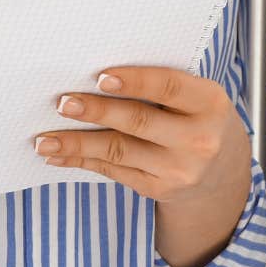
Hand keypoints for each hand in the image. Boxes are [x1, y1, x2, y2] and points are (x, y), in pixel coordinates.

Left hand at [33, 67, 250, 206]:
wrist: (221, 169)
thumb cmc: (196, 117)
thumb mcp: (195, 96)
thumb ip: (161, 86)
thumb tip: (96, 77)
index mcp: (210, 103)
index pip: (169, 87)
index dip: (134, 81)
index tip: (100, 77)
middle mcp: (199, 140)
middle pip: (138, 122)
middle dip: (97, 111)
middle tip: (63, 103)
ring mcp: (179, 170)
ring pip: (119, 151)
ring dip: (77, 144)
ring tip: (44, 140)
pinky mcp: (159, 189)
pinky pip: (114, 172)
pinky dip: (82, 161)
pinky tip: (58, 156)